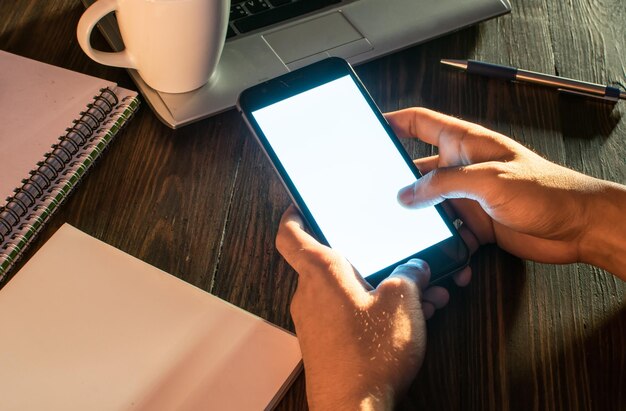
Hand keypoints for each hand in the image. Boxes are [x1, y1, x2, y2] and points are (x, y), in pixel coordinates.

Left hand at [276, 206, 449, 409]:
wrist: (354, 410)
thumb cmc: (369, 355)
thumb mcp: (403, 303)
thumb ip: (411, 275)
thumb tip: (417, 268)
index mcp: (321, 272)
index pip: (291, 233)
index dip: (295, 213)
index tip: (304, 203)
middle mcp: (311, 294)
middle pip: (335, 261)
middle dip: (374, 259)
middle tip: (403, 261)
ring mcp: (316, 321)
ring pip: (350, 290)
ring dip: (383, 288)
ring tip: (422, 296)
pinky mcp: (327, 342)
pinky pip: (350, 314)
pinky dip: (375, 310)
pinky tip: (409, 320)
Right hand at [386, 108, 625, 279]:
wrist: (578, 226)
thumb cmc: (547, 190)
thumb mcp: (489, 180)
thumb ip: (444, 185)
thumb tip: (408, 194)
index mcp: (466, 143)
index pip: (421, 123)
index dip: (394, 122)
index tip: (370, 127)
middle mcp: (463, 168)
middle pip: (418, 169)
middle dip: (397, 181)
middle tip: (375, 191)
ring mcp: (468, 197)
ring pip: (429, 205)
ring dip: (418, 217)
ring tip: (402, 227)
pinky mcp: (476, 224)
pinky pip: (447, 232)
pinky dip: (441, 242)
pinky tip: (440, 250)